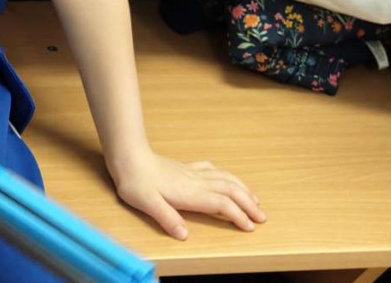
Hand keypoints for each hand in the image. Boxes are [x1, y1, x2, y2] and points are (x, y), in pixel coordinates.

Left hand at [109, 150, 264, 239]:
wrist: (127, 156)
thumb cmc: (135, 181)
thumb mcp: (147, 203)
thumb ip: (167, 218)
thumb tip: (184, 235)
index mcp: (190, 193)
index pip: (222, 204)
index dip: (238, 215)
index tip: (250, 226)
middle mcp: (196, 181)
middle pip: (231, 190)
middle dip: (249, 203)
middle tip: (262, 216)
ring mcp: (191, 173)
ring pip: (225, 178)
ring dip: (242, 188)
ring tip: (255, 199)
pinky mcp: (184, 168)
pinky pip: (212, 170)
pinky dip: (225, 175)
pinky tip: (226, 177)